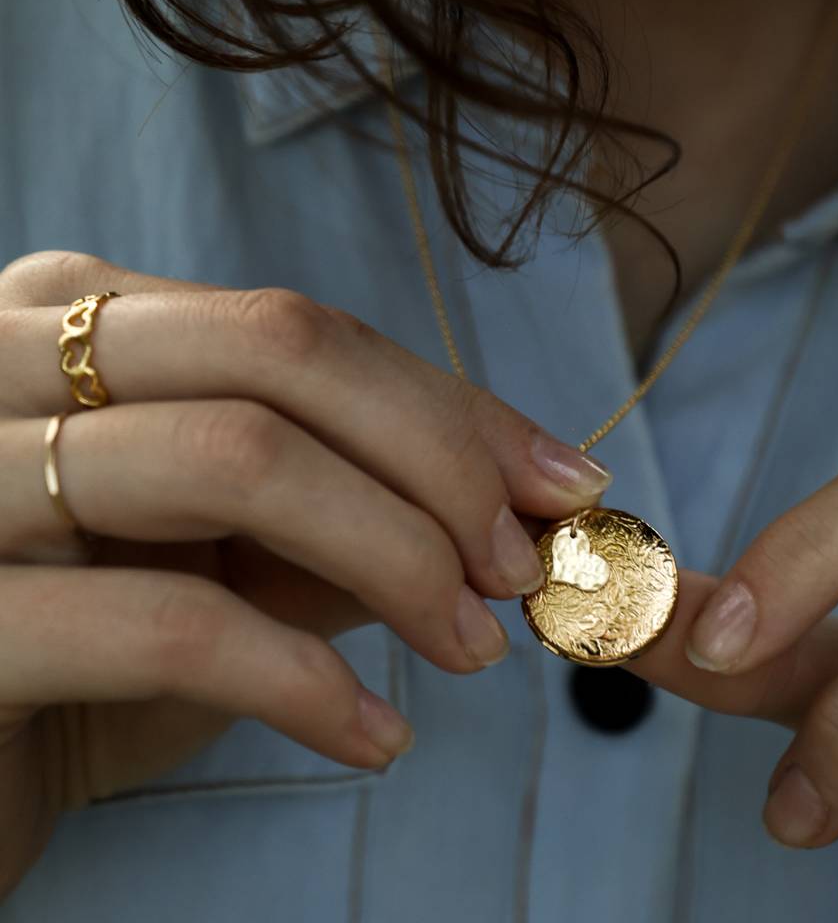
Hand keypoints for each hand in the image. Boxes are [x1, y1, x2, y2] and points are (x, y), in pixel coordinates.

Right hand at [0, 250, 609, 895]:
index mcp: (72, 318)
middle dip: (437, 459)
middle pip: (278, 352)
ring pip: (234, 458)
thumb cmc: (93, 648)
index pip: (302, 331)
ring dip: (396, 557)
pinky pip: (170, 624)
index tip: (561, 484)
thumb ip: (350, 508)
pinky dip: (307, 683)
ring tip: (468, 647)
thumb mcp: (229, 558)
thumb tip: (518, 500)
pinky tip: (376, 739)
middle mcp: (1, 358)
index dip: (451, 406)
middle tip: (519, 567)